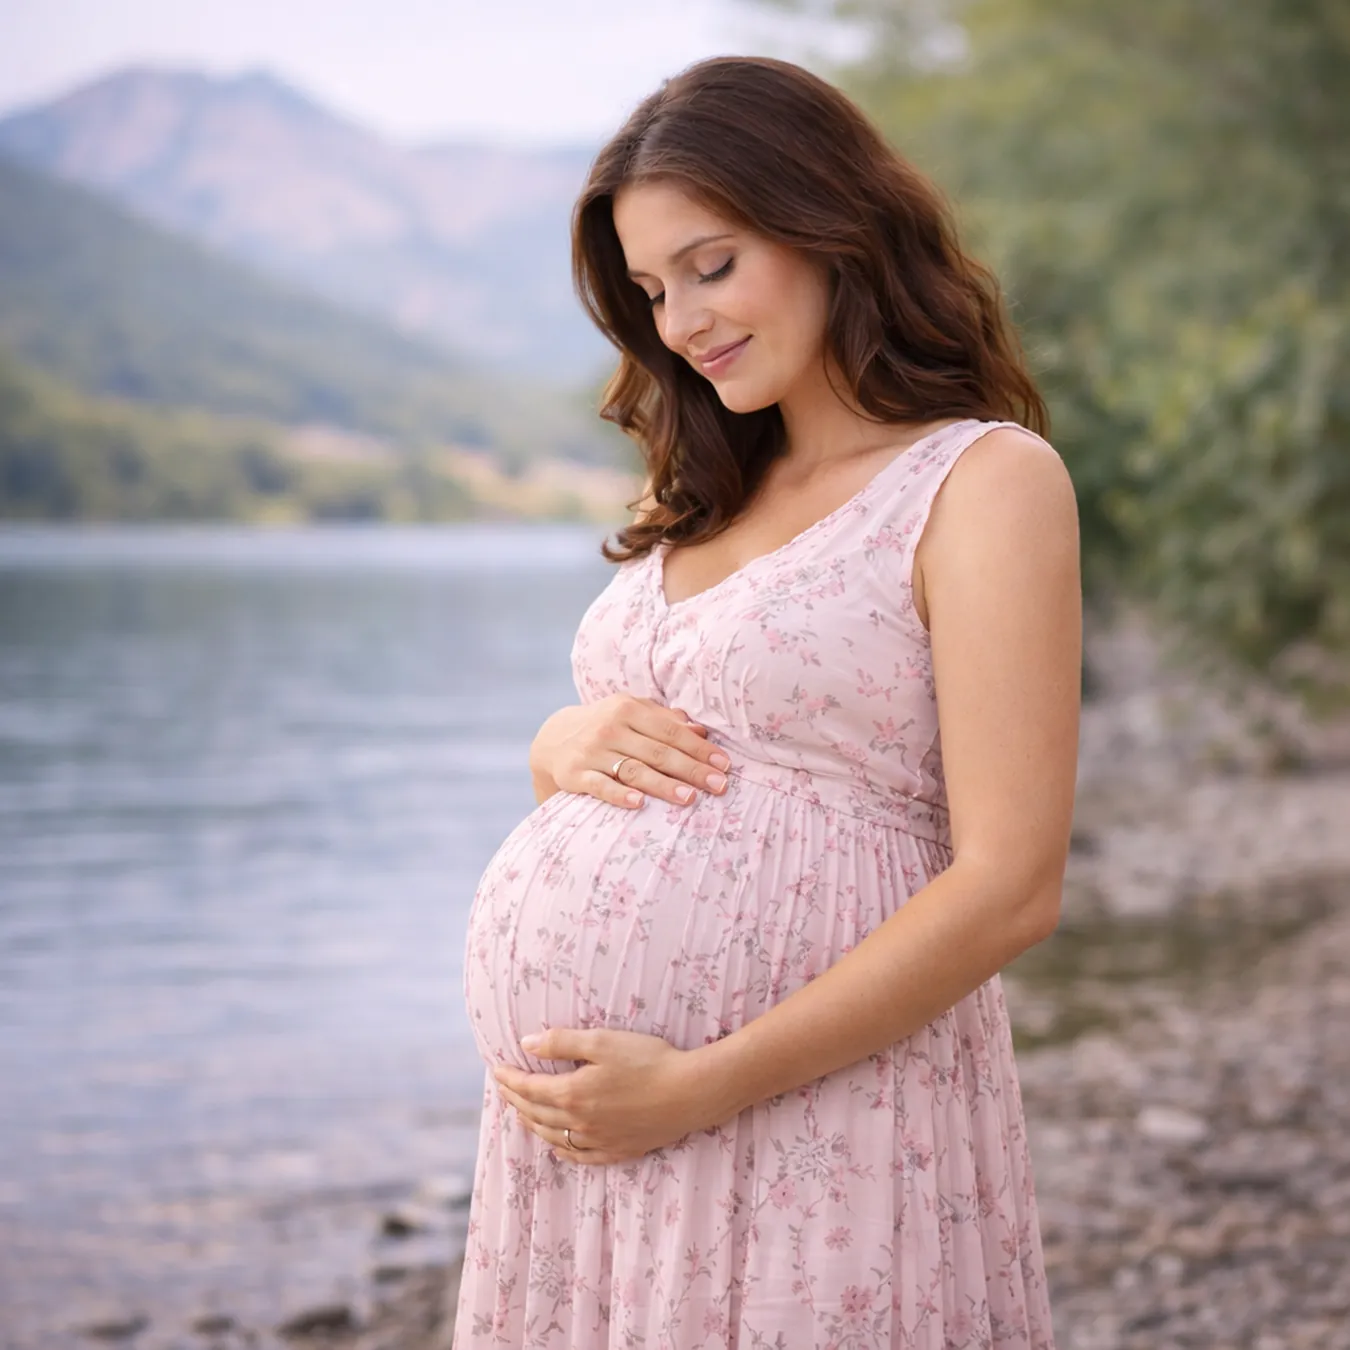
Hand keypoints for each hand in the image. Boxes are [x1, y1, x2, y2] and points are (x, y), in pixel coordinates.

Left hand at [491, 1028, 727, 1164]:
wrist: (690, 1092)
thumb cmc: (648, 1060)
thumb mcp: (603, 1041)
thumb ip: (562, 1043)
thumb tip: (526, 1044)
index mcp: (572, 1094)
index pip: (529, 1089)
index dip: (510, 1079)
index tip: (497, 1069)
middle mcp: (579, 1123)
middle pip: (537, 1114)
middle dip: (516, 1100)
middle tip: (505, 1088)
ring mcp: (599, 1141)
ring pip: (554, 1136)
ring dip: (533, 1124)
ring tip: (522, 1114)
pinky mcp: (619, 1150)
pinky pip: (580, 1156)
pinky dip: (562, 1150)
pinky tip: (557, 1147)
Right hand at [528, 694, 730, 808]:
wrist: (553, 740)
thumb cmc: (606, 728)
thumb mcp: (631, 715)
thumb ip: (664, 720)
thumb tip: (701, 731)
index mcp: (628, 708)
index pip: (671, 731)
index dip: (699, 749)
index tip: (724, 765)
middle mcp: (610, 727)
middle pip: (658, 752)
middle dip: (691, 770)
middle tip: (719, 785)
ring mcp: (591, 751)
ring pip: (634, 770)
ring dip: (664, 785)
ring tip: (690, 798)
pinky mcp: (574, 774)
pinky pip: (600, 786)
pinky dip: (619, 794)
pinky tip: (639, 803)